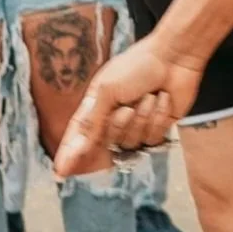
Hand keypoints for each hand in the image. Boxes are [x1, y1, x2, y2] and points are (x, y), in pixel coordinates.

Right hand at [55, 38, 202, 174]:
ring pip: (132, 143)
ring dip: (142, 119)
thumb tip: (71, 152)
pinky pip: (153, 139)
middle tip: (127, 107)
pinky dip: (158, 118)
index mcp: (95, 108)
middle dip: (118, 126)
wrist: (173, 57)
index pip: (78, 138)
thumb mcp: (106, 91)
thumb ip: (90, 123)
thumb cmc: (136, 66)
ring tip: (148, 96)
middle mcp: (112, 120)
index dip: (68, 156)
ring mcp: (136, 126)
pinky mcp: (157, 129)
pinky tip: (162, 100)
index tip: (59, 174)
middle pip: (107, 144)